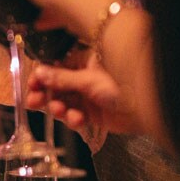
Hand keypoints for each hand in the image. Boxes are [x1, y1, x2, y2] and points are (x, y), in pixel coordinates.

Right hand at [24, 54, 138, 140]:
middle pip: (57, 86)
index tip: (31, 84)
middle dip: (46, 95)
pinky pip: (76, 117)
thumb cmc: (122, 83)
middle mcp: (85, 78)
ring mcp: (89, 97)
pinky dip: (74, 119)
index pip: (56, 67)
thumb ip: (62, 79)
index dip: (42, 76)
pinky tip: (77, 119)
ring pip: (65, 103)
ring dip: (58, 108)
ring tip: (58, 111)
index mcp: (85, 61)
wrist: (148, 107)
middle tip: (34, 101)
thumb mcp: (88, 79)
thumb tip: (39, 73)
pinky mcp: (94, 115)